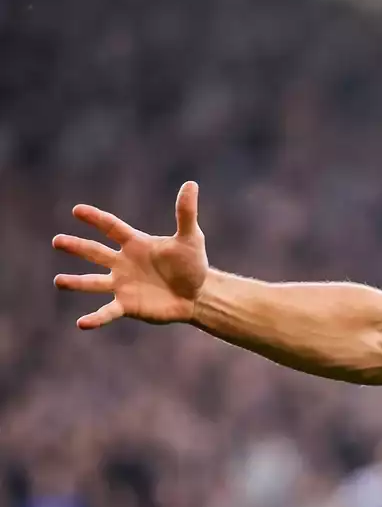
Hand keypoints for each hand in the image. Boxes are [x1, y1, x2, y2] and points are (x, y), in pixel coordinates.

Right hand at [53, 181, 208, 329]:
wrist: (198, 295)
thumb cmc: (193, 265)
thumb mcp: (191, 238)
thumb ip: (186, 213)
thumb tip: (191, 183)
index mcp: (135, 244)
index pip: (111, 227)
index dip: (95, 219)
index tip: (77, 210)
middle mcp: (122, 263)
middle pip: (95, 252)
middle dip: (76, 247)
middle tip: (57, 241)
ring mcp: (122, 285)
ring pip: (93, 282)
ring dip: (76, 282)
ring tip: (58, 281)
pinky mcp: (127, 305)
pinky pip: (107, 312)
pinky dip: (95, 318)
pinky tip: (81, 323)